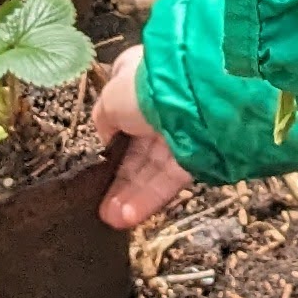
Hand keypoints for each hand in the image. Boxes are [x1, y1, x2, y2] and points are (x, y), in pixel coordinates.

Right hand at [94, 45, 198, 228]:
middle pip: (137, 147)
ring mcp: (180, 128)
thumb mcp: (109, 100)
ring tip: (111, 217)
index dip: (110, 140)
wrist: (189, 95)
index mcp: (139, 80)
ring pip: (153, 166)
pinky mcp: (199, 151)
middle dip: (119, 178)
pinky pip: (171, 176)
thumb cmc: (143, 88)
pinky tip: (128, 216)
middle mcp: (161, 104)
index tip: (99, 164)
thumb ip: (104, 119)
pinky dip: (151, 196)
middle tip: (101, 205)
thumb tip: (107, 136)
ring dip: (131, 193)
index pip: (121, 111)